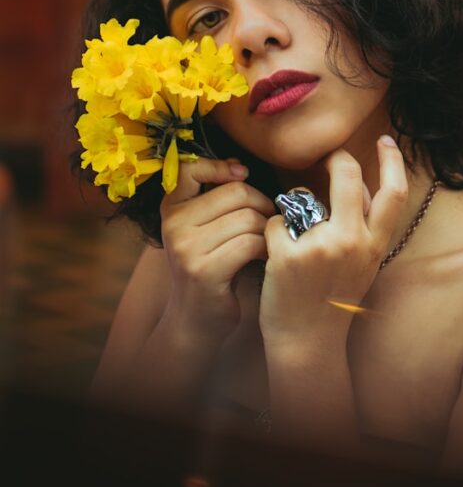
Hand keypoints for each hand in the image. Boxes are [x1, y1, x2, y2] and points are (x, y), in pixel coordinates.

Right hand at [159, 157, 275, 343]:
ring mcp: (186, 248)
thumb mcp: (204, 226)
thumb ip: (216, 197)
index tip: (242, 176)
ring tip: (265, 243)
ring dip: (267, 231)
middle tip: (267, 222)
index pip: (191, 168)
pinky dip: (265, 249)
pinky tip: (263, 259)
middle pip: (236, 192)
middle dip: (262, 205)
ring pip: (248, 219)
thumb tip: (241, 166)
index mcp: (172, 207)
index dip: (222, 167)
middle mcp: (173, 224)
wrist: (196, 320)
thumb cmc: (212, 265)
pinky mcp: (203, 271)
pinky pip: (249, 244)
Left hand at [259, 137, 407, 351]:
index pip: (393, 193)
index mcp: (374, 245)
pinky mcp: (287, 256)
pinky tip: (275, 255)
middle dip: (337, 159)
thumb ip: (364, 229)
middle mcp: (351, 243)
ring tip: (293, 237)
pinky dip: (271, 233)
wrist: (308, 343)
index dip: (393, 161)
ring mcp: (318, 248)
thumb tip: (354, 189)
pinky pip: (274, 221)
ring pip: (301, 197)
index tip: (386, 141)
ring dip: (293, 209)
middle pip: (348, 176)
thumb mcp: (363, 265)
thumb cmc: (333, 301)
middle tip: (329, 158)